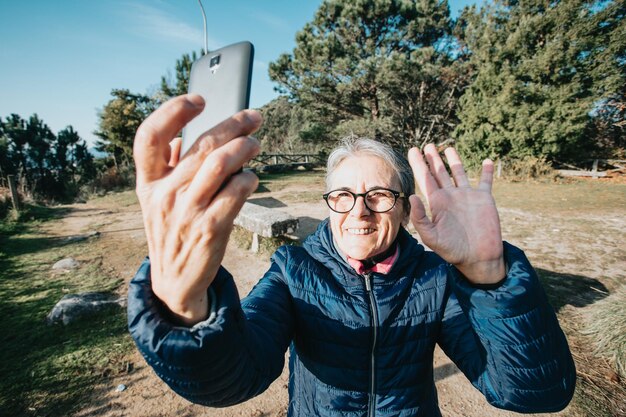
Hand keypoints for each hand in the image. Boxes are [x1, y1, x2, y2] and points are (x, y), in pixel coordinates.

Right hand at [133, 94, 261, 324]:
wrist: (175, 283)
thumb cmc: (172, 232)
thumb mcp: (157, 202)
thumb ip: (167, 168)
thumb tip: (181, 137)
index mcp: (148, 183)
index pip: (149, 137)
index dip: (172, 112)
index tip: (200, 99)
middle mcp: (164, 194)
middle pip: (200, 146)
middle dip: (233, 124)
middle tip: (254, 117)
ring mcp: (186, 212)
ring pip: (219, 164)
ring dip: (244, 147)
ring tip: (256, 143)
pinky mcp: (210, 229)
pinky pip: (234, 193)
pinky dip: (248, 179)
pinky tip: (252, 177)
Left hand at [407, 144, 504, 284]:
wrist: (477, 258)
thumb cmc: (453, 250)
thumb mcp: (431, 236)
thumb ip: (420, 217)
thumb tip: (412, 195)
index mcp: (437, 203)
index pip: (425, 178)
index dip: (418, 164)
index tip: (412, 150)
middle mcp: (450, 196)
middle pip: (439, 172)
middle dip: (433, 159)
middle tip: (427, 145)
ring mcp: (467, 196)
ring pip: (459, 173)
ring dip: (454, 160)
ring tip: (448, 147)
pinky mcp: (484, 199)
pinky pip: (485, 181)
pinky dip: (486, 171)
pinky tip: (486, 161)